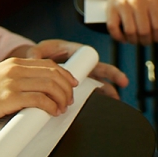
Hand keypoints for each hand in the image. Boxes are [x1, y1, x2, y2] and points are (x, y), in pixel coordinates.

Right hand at [0, 57, 77, 125]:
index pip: (48, 65)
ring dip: (62, 98)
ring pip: (50, 85)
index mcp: (13, 63)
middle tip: (69, 100)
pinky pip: (39, 100)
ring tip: (62, 108)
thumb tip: (36, 89)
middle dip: (67, 88)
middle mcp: (15, 69)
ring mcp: (12, 82)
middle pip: (53, 74)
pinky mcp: (9, 97)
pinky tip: (52, 112)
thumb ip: (16, 79)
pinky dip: (51, 106)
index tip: (71, 84)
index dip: (64, 74)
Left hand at [9, 39, 131, 99]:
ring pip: (97, 82)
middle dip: (114, 75)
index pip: (92, 58)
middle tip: (124, 82)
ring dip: (107, 90)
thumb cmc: (42, 53)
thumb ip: (36, 53)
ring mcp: (80, 75)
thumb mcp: (39, 50)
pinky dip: (96, 98)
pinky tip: (101, 107)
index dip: (100, 66)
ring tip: (116, 99)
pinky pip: (89, 91)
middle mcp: (81, 64)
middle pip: (101, 70)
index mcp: (75, 52)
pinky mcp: (77, 85)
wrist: (37, 62)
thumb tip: (33, 57)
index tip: (110, 74)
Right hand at [94, 0, 157, 43]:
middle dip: (147, 41)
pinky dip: (119, 37)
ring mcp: (123, 5)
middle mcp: (138, 2)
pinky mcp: (111, 9)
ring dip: (134, 40)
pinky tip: (124, 37)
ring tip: (137, 39)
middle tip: (147, 41)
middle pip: (144, 31)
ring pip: (130, 32)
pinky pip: (113, 28)